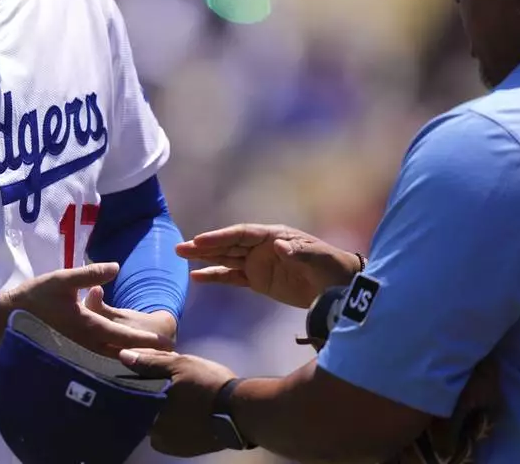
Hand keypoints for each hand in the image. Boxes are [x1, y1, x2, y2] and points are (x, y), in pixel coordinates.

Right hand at [0, 262, 173, 355]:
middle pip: (121, 354)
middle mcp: (85, 344)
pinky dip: (111, 362)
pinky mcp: (68, 355)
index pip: (123, 336)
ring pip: (108, 360)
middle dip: (144, 355)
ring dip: (129, 360)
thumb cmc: (35, 296)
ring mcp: (76, 353)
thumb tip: (115, 267)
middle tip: (166, 356)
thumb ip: (89, 274)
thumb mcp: (62, 279)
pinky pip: (95, 362)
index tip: (166, 344)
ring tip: (150, 360)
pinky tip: (120, 361)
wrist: (5, 318)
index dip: (146, 340)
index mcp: (87, 326)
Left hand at [118, 347, 238, 457]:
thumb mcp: (180, 364)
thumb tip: (123, 356)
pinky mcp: (188, 451)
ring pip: (160, 426)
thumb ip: (150, 362)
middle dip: (152, 402)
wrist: (242, 410)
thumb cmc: (208, 384)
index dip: (135, 390)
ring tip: (179, 399)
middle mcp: (157, 437)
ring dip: (165, 414)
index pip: (131, 404)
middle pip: (146, 416)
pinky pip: (174, 435)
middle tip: (167, 387)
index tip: (142, 381)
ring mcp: (173, 447)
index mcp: (150, 416)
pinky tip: (188, 411)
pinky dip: (178, 424)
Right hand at [176, 223, 361, 308]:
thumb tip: (279, 245)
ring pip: (226, 259)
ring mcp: (259, 263)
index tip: (199, 240)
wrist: (340, 286)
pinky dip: (215, 276)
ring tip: (181, 256)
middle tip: (180, 248)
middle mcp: (262, 246)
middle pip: (228, 244)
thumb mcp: (317, 258)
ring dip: (205, 258)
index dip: (220, 236)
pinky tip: (197, 277)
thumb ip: (297, 252)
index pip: (241, 234)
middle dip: (205, 246)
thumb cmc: (330, 266)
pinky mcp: (259, 281)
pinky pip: (232, 277)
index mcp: (274, 235)